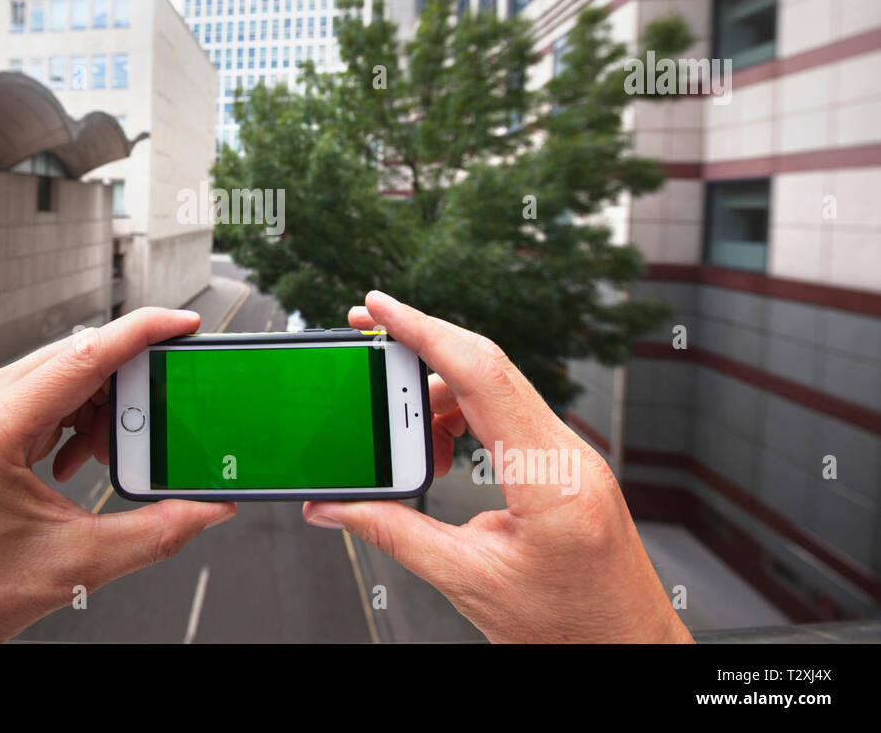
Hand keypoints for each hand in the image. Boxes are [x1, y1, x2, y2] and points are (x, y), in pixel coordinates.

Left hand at [0, 308, 235, 642]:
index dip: (144, 331)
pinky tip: (79, 462)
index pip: (85, 354)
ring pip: (61, 376)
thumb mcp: (75, 563)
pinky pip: (41, 397)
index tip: (184, 324)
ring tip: (111, 459)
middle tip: (162, 420)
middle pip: (77, 359)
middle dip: (129, 384)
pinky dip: (74, 420)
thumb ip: (156, 532)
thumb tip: (206, 508)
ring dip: (100, 407)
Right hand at [303, 290, 691, 643]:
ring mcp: (573, 455)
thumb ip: (394, 533)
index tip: (379, 306)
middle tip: (369, 349)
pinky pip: (508, 415)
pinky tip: (441, 457)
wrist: (626, 653)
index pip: (480, 374)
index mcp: (549, 477)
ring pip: (494, 389)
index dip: (423, 330)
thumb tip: (334, 506)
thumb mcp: (467, 581)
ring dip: (438, 401)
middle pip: (485, 368)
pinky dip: (463, 421)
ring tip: (407, 446)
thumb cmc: (568, 631)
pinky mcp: (567, 463)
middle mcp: (568, 453)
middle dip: (420, 350)